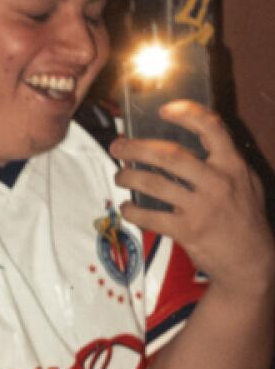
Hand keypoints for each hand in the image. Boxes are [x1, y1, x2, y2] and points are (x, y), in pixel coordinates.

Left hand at [110, 100, 274, 293]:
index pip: (211, 128)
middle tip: (117, 146)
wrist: (251, 259)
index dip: (187, 113)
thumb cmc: (245, 216)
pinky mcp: (188, 231)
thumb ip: (224, 159)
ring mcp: (202, 207)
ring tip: (119, 175)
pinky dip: (133, 212)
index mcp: (232, 165)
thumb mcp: (245, 181)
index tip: (164, 109)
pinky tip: (127, 208)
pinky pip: (151, 217)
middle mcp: (217, 182)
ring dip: (129, 177)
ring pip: (155, 184)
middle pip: (171, 156)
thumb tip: (193, 136)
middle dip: (137, 148)